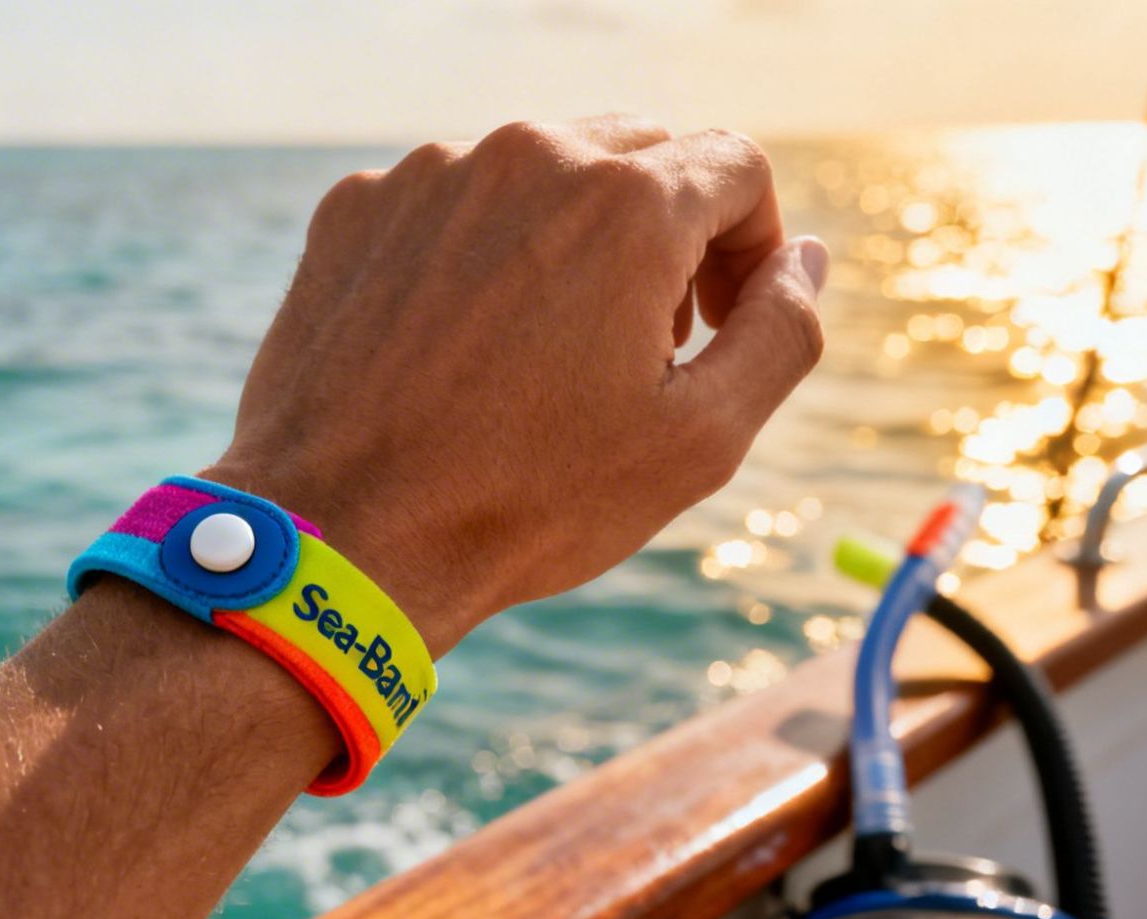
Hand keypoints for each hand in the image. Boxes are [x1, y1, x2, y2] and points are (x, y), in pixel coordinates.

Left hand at [206, 114, 827, 654]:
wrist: (342, 538)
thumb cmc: (526, 502)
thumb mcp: (698, 441)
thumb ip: (782, 332)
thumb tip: (804, 258)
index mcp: (625, 201)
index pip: (735, 166)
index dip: (750, 247)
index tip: (718, 326)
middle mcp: (525, 156)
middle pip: (638, 152)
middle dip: (665, 234)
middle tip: (643, 343)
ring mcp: (427, 177)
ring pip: (536, 173)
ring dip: (566, 240)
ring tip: (544, 354)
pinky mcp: (353, 211)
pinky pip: (446, 203)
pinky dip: (472, 254)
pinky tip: (456, 349)